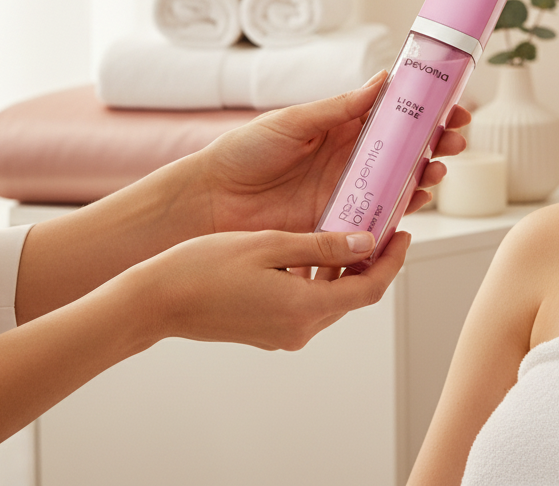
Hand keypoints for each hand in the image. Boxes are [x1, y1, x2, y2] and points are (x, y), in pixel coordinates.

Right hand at [132, 228, 410, 350]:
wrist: (155, 301)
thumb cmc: (205, 267)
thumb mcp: (270, 244)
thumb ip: (322, 245)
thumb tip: (367, 241)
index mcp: (304, 308)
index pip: (368, 288)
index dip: (392, 261)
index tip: (403, 232)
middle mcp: (299, 329)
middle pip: (354, 295)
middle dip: (372, 261)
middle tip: (381, 223)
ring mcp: (283, 334)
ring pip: (332, 299)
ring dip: (345, 269)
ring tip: (350, 230)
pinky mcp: (268, 331)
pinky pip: (308, 304)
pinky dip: (320, 279)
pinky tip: (314, 251)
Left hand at [195, 72, 470, 234]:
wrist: (211, 201)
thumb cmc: (244, 152)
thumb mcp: (294, 122)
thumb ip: (341, 108)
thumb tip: (384, 80)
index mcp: (342, 128)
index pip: (394, 116)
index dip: (426, 111)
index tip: (453, 107)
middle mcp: (351, 159)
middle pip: (406, 151)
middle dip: (437, 144)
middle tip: (457, 139)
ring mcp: (348, 192)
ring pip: (400, 184)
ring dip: (426, 176)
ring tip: (439, 170)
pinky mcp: (339, 223)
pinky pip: (378, 218)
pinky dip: (402, 211)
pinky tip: (418, 202)